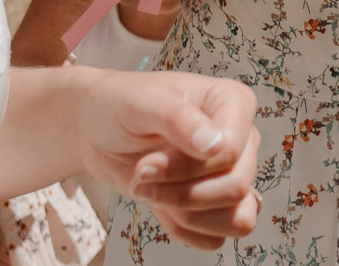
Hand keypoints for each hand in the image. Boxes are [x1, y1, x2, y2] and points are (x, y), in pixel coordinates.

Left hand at [75, 70, 262, 249]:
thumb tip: (216, 146)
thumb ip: (179, 120)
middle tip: (142, 176)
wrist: (97, 128)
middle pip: (236, 187)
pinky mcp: (216, 202)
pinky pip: (217, 236)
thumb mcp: (142, 103)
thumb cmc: (121, 103)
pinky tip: (160, 204)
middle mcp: (240, 138)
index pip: (231, 151)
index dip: (187, 167)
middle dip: (182, 193)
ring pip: (236, 218)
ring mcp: (232, 172)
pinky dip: (184, 229)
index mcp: (233, 103)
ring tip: (152, 191)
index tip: (147, 164)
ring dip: (186, 215)